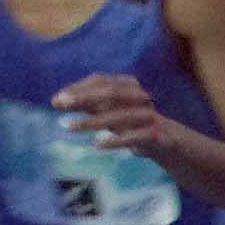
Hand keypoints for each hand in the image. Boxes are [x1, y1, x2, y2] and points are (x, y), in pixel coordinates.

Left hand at [54, 71, 175, 156]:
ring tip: (68, 126)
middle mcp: (140, 97)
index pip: (102, 80)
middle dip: (83, 97)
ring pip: (120, 115)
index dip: (78, 87)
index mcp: (129, 86)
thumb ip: (89, 104)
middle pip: (112, 92)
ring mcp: (149, 115)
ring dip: (92, 121)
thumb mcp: (110, 110)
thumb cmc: (132, 122)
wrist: (168, 141)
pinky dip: (116, 140)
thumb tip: (58, 100)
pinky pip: (135, 136)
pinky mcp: (156, 135)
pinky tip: (97, 144)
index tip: (56, 99)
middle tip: (59, 104)